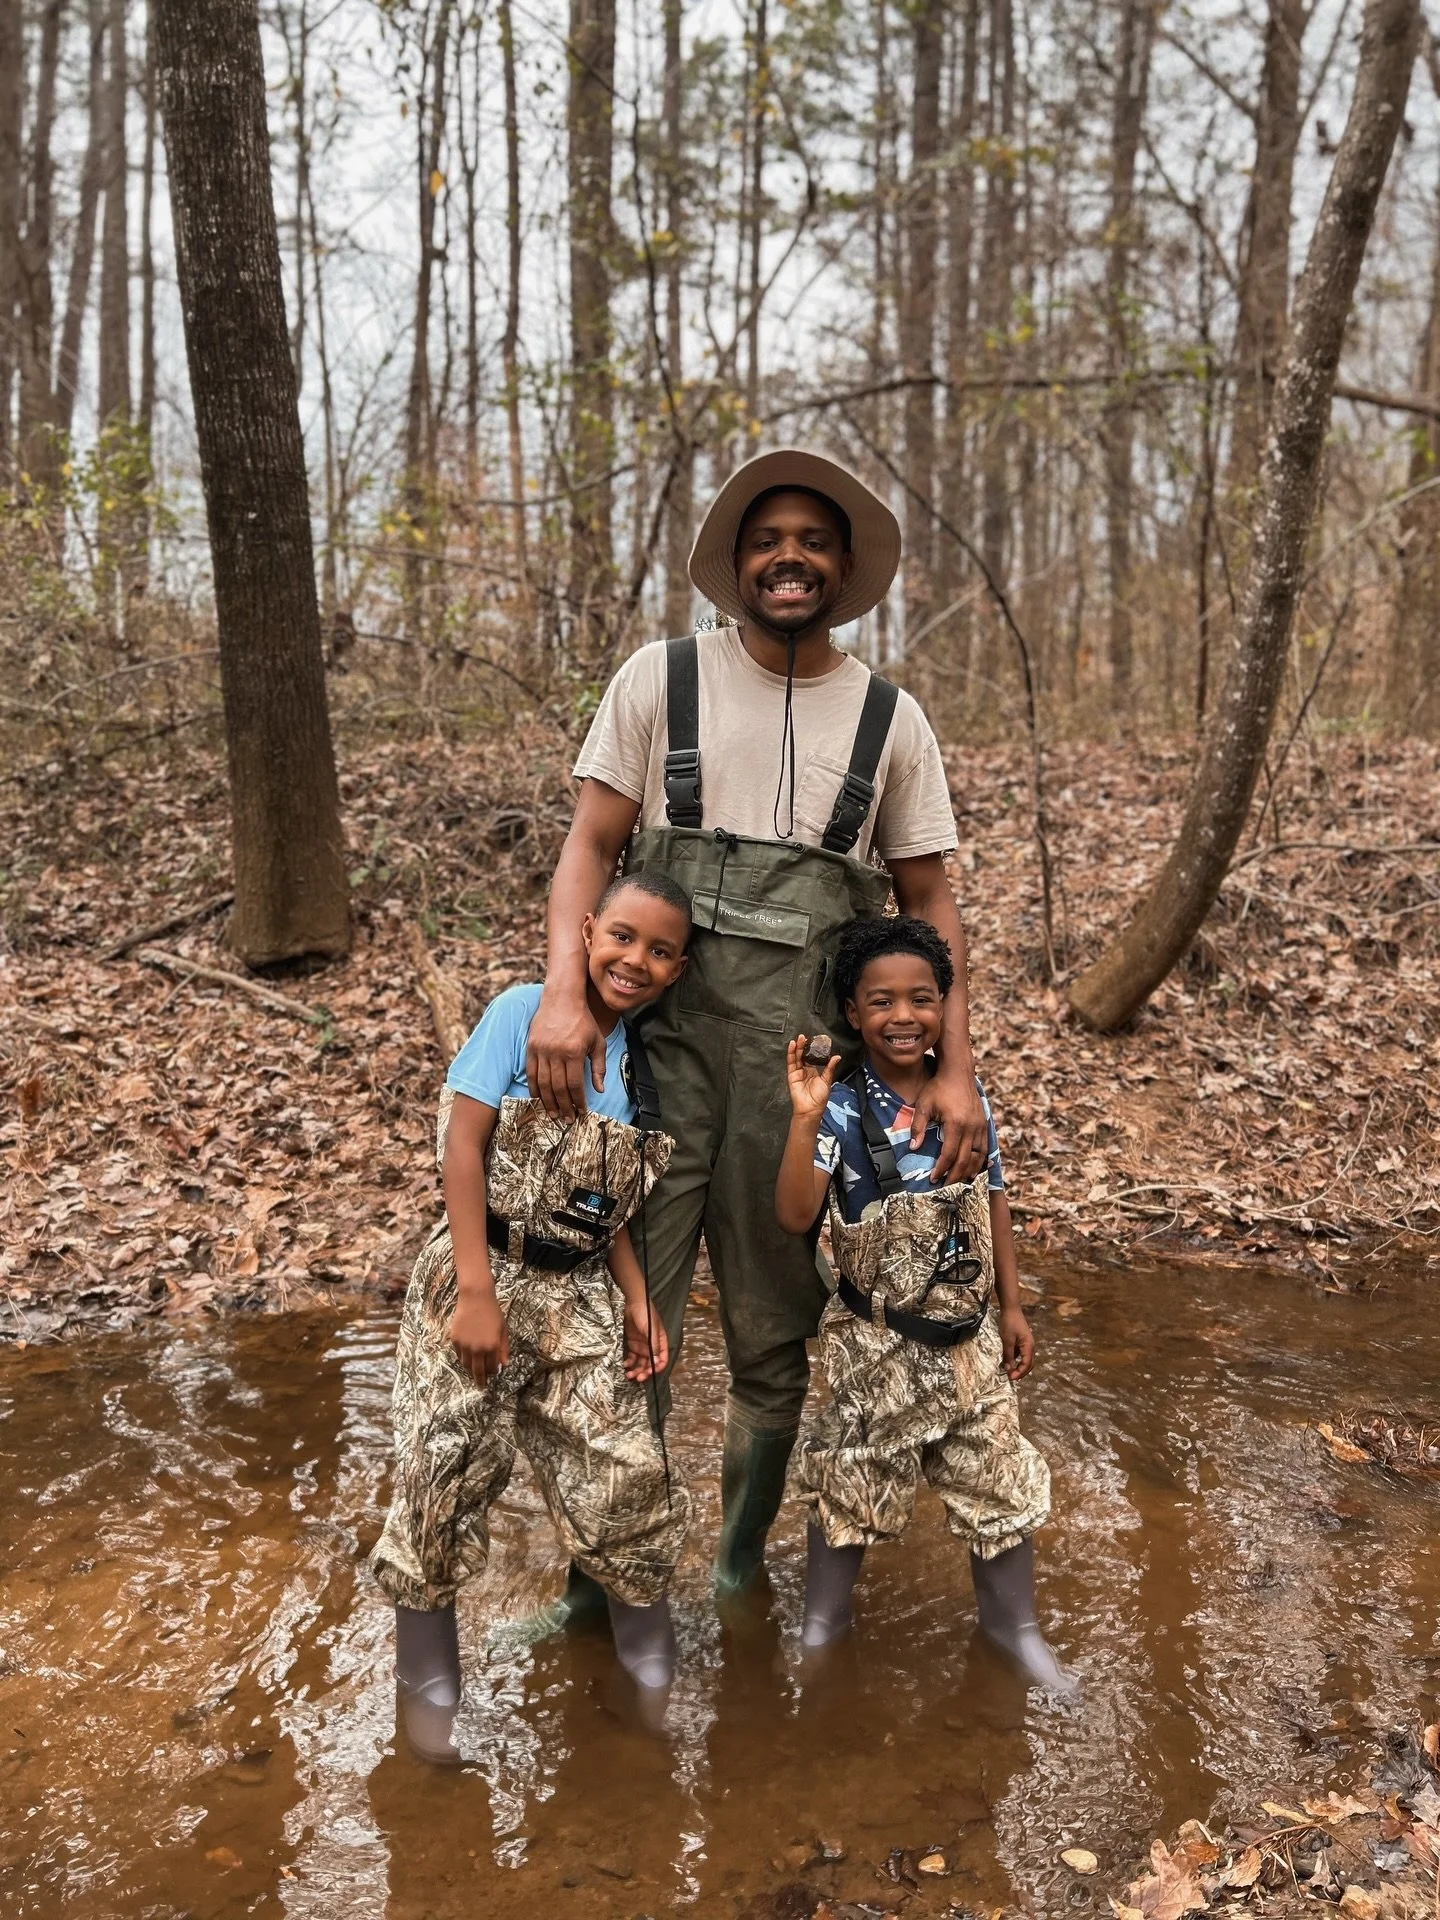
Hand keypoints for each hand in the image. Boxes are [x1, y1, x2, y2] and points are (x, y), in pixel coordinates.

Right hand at [448, 1288, 508, 1384]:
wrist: (475, 1298)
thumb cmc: (492, 1312)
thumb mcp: (503, 1330)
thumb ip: (504, 1348)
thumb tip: (505, 1365)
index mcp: (492, 1346)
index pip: (492, 1367)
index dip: (493, 1372)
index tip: (493, 1372)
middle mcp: (478, 1348)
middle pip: (478, 1371)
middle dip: (480, 1380)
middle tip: (481, 1386)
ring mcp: (465, 1345)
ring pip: (466, 1365)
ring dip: (470, 1371)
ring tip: (473, 1374)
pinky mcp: (455, 1340)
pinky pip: (459, 1355)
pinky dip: (463, 1359)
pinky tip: (467, 1359)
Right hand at [525, 985, 605, 1120]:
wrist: (562, 999)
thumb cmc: (583, 1020)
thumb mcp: (597, 1042)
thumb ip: (598, 1067)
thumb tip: (600, 1090)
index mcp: (574, 1051)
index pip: (575, 1084)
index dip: (578, 1101)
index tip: (581, 1111)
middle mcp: (556, 1052)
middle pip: (558, 1087)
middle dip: (564, 1106)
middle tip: (567, 1120)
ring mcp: (541, 1050)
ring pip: (543, 1083)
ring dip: (548, 1102)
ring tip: (554, 1114)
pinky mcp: (531, 1047)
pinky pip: (531, 1073)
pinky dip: (535, 1088)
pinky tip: (539, 1099)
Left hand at [623, 1298, 669, 1381]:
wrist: (632, 1302)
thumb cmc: (645, 1313)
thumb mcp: (651, 1329)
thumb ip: (653, 1346)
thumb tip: (656, 1363)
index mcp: (661, 1342)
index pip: (662, 1360)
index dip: (657, 1368)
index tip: (649, 1373)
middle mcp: (652, 1346)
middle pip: (650, 1364)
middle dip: (644, 1372)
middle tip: (637, 1378)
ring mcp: (641, 1345)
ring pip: (640, 1363)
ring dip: (636, 1370)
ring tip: (628, 1375)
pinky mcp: (632, 1343)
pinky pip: (631, 1357)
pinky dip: (628, 1363)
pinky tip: (624, 1365)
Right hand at [785, 1035, 839, 1122]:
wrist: (811, 1109)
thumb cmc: (819, 1098)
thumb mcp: (827, 1080)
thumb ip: (829, 1067)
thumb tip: (837, 1056)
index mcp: (814, 1071)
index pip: (812, 1057)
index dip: (812, 1049)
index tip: (814, 1040)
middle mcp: (805, 1070)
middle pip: (803, 1055)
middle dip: (804, 1046)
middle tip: (805, 1036)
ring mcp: (797, 1072)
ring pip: (796, 1057)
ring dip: (797, 1047)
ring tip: (799, 1038)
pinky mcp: (791, 1075)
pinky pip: (791, 1063)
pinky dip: (791, 1054)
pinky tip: (792, 1045)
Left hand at [912, 1063, 987, 1184]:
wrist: (958, 1072)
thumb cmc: (938, 1087)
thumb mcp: (923, 1105)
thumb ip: (917, 1127)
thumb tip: (912, 1148)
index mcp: (956, 1124)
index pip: (949, 1154)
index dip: (941, 1169)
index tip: (933, 1178)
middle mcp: (971, 1127)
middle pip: (965, 1159)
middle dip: (955, 1175)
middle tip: (945, 1185)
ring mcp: (980, 1125)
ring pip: (978, 1156)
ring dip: (970, 1170)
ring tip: (960, 1181)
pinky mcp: (984, 1123)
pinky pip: (985, 1147)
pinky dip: (980, 1160)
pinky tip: (975, 1167)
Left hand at [998, 1304, 1034, 1380]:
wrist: (1011, 1309)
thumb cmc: (1009, 1323)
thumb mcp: (1007, 1340)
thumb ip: (1008, 1355)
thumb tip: (1008, 1369)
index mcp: (1029, 1346)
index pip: (1027, 1364)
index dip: (1019, 1373)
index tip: (1010, 1378)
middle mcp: (1030, 1346)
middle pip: (1028, 1364)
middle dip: (1020, 1372)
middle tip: (1010, 1377)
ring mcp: (1027, 1343)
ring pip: (1025, 1359)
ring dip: (1018, 1366)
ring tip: (1009, 1371)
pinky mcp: (1022, 1341)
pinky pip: (1021, 1353)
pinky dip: (1016, 1359)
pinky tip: (1008, 1361)